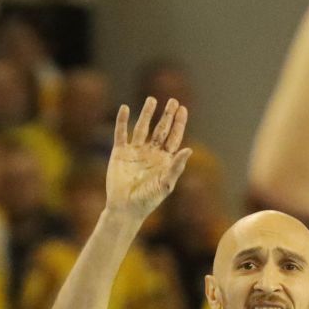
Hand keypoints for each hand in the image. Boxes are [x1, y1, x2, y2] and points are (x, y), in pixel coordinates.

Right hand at [106, 98, 193, 222]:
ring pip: (142, 127)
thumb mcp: (165, 184)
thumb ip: (176, 167)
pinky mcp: (120, 153)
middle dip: (167, 115)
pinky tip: (125, 109)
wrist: (125, 209)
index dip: (179, 124)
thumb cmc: (148, 200)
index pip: (174, 138)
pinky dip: (122, 121)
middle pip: (161, 130)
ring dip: (146, 113)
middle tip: (173, 100)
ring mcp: (135, 151)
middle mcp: (151, 153)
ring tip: (152, 99)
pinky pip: (121, 133)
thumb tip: (189, 149)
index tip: (183, 109)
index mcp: (164, 161)